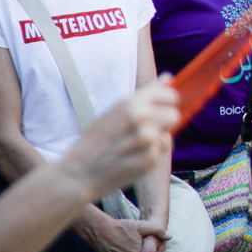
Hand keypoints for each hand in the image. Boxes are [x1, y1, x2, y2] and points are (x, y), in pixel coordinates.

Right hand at [59, 78, 177, 199]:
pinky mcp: (149, 158)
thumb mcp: (115, 111)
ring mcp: (145, 137)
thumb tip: (169, 76)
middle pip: (174, 115)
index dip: (166, 105)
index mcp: (131, 102)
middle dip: (163, 125)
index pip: (170, 95)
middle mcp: (140, 115)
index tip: (156, 113)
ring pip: (167, 135)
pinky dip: (150, 157)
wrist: (77, 174)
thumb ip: (145, 94)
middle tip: (141, 134)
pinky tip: (130, 160)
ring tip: (131, 148)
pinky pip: (160, 152)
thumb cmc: (96, 142)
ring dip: (154, 142)